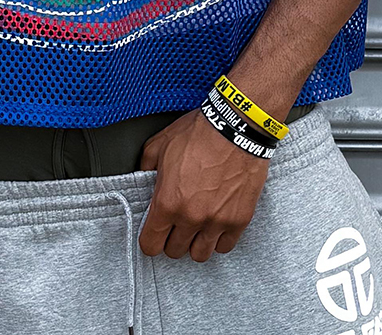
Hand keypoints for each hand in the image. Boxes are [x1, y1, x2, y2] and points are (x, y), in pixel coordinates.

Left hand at [137, 109, 270, 261]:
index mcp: (167, 201)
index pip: (150, 245)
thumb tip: (143, 177)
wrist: (236, 127)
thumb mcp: (161, 143)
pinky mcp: (239, 220)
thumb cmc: (200, 132)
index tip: (153, 232)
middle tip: (175, 223)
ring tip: (196, 226)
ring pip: (200, 254)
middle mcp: (191, 217)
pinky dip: (219, 238)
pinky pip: (225, 246)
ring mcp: (217, 221)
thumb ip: (146, 165)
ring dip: (195, 242)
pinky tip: (215, 223)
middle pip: (174, 251)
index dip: (149, 239)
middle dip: (172, 238)